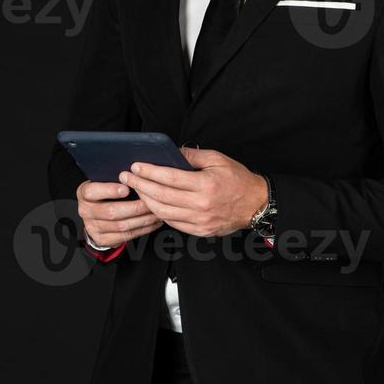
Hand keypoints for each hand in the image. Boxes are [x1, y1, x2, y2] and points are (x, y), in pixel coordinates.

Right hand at [76, 180, 163, 247]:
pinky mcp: (102, 239)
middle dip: (134, 207)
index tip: (126, 188)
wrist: (96, 215)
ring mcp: (92, 227)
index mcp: (85, 193)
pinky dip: (142, 229)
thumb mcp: (104, 182)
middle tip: (150, 202)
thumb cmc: (105, 193)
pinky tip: (153, 223)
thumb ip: (116, 178)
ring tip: (156, 212)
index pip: (92, 191)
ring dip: (142, 219)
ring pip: (121, 226)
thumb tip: (137, 172)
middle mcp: (85, 211)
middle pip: (111, 212)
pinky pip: (125, 236)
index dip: (110, 190)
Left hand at [118, 148, 267, 237]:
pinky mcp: (199, 231)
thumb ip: (193, 156)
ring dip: (146, 200)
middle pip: (161, 196)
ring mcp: (200, 221)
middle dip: (141, 185)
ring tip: (137, 189)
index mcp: (206, 184)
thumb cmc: (238, 180)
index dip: (149, 172)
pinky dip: (159, 213)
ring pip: (163, 213)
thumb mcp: (218, 160)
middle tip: (127, 177)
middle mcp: (201, 205)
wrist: (255, 205)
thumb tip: (172, 152)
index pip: (169, 178)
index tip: (136, 166)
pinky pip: (173, 223)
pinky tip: (153, 203)